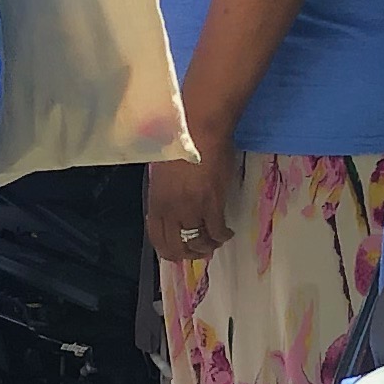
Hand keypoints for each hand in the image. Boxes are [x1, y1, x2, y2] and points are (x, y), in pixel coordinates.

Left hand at [144, 148, 233, 266]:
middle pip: (176, 247)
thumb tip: (171, 205)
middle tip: (198, 251)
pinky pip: (217, 231)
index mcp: (156, 202)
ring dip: (207, 246)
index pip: (157, 238)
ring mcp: (192, 209)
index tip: (177, 251)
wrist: (199, 129)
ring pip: (199, 242)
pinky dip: (223, 236)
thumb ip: (164, 193)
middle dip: (188, 254)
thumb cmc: (179, 143)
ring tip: (214, 242)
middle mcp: (171, 210)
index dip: (168, 250)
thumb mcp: (161, 171)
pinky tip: (227, 232)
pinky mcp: (213, 204)